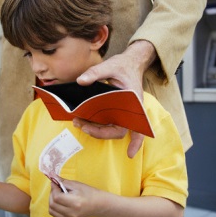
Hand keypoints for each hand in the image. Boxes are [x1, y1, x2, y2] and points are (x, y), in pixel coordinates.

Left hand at [49, 178, 101, 216]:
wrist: (98, 205)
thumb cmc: (88, 193)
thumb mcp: (76, 184)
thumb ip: (63, 182)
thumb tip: (52, 177)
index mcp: (75, 202)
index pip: (56, 197)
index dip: (53, 189)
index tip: (54, 183)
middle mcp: (71, 213)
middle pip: (52, 204)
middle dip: (51, 194)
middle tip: (56, 188)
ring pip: (52, 211)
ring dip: (52, 201)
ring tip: (58, 195)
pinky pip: (56, 214)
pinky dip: (56, 207)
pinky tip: (62, 202)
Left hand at [76, 40, 155, 157]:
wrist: (130, 62)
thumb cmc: (124, 66)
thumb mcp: (110, 65)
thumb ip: (95, 72)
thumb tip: (80, 81)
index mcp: (134, 101)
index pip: (137, 125)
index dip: (136, 141)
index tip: (130, 154)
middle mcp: (130, 110)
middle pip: (118, 129)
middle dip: (99, 132)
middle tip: (81, 125)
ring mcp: (122, 112)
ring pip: (110, 127)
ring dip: (95, 128)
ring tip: (77, 121)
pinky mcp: (114, 110)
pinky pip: (107, 122)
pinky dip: (97, 127)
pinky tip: (84, 126)